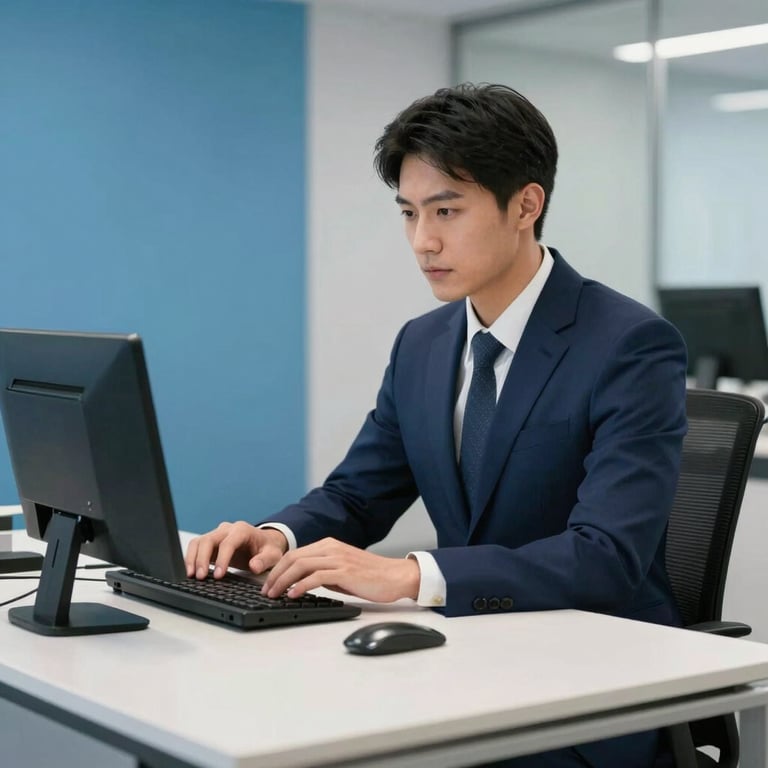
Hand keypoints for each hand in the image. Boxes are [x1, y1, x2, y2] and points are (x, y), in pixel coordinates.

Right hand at [184, 521, 287, 578]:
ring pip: (198, 542)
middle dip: (202, 558)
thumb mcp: (273, 555)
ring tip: (191, 575)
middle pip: (209, 540)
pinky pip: (196, 547)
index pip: (228, 542)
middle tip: (200, 577)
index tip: (219, 575)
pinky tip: (190, 571)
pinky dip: (191, 558)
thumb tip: (254, 566)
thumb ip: (265, 560)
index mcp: (242, 530)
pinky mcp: (210, 542)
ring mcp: (217, 534)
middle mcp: (227, 530)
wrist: (264, 542)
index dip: (222, 559)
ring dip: (192, 558)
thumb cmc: (268, 548)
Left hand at [261, 537, 419, 602]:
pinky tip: (293, 595)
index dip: (278, 569)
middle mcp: (331, 548)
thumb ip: (323, 572)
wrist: (396, 576)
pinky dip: (301, 586)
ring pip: (301, 566)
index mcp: (329, 545)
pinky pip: (316, 577)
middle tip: (266, 591)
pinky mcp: (345, 572)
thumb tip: (302, 583)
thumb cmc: (371, 576)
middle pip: (293, 558)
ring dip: (283, 581)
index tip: (268, 583)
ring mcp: (338, 559)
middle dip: (275, 575)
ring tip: (274, 594)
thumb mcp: (342, 570)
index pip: (295, 554)